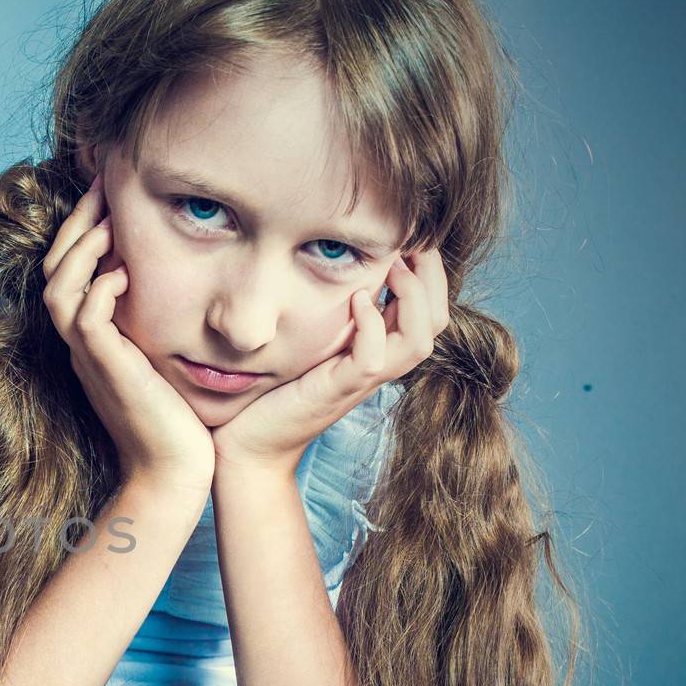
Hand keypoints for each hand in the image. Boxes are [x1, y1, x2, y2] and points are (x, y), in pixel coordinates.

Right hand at [44, 172, 214, 491]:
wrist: (174, 473)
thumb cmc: (177, 420)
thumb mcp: (163, 357)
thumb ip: (155, 321)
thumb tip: (168, 281)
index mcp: (91, 338)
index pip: (68, 270)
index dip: (81, 228)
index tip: (108, 194)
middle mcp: (83, 344)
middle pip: (55, 269)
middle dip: (77, 223)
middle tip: (104, 187)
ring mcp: (90, 358)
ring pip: (60, 289)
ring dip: (84, 250)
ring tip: (113, 224)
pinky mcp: (108, 371)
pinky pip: (86, 320)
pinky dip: (100, 290)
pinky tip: (124, 275)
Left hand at [209, 246, 450, 474]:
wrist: (247, 447)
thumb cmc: (270, 393)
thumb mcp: (306, 342)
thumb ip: (327, 313)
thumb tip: (330, 267)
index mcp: (376, 351)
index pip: (429, 311)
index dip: (431, 274)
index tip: (413, 238)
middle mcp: (377, 366)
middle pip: (437, 322)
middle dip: (433, 277)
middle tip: (414, 243)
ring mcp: (360, 381)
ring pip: (418, 340)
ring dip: (413, 297)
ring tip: (393, 266)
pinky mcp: (337, 391)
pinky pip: (373, 358)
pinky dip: (373, 325)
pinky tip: (356, 299)